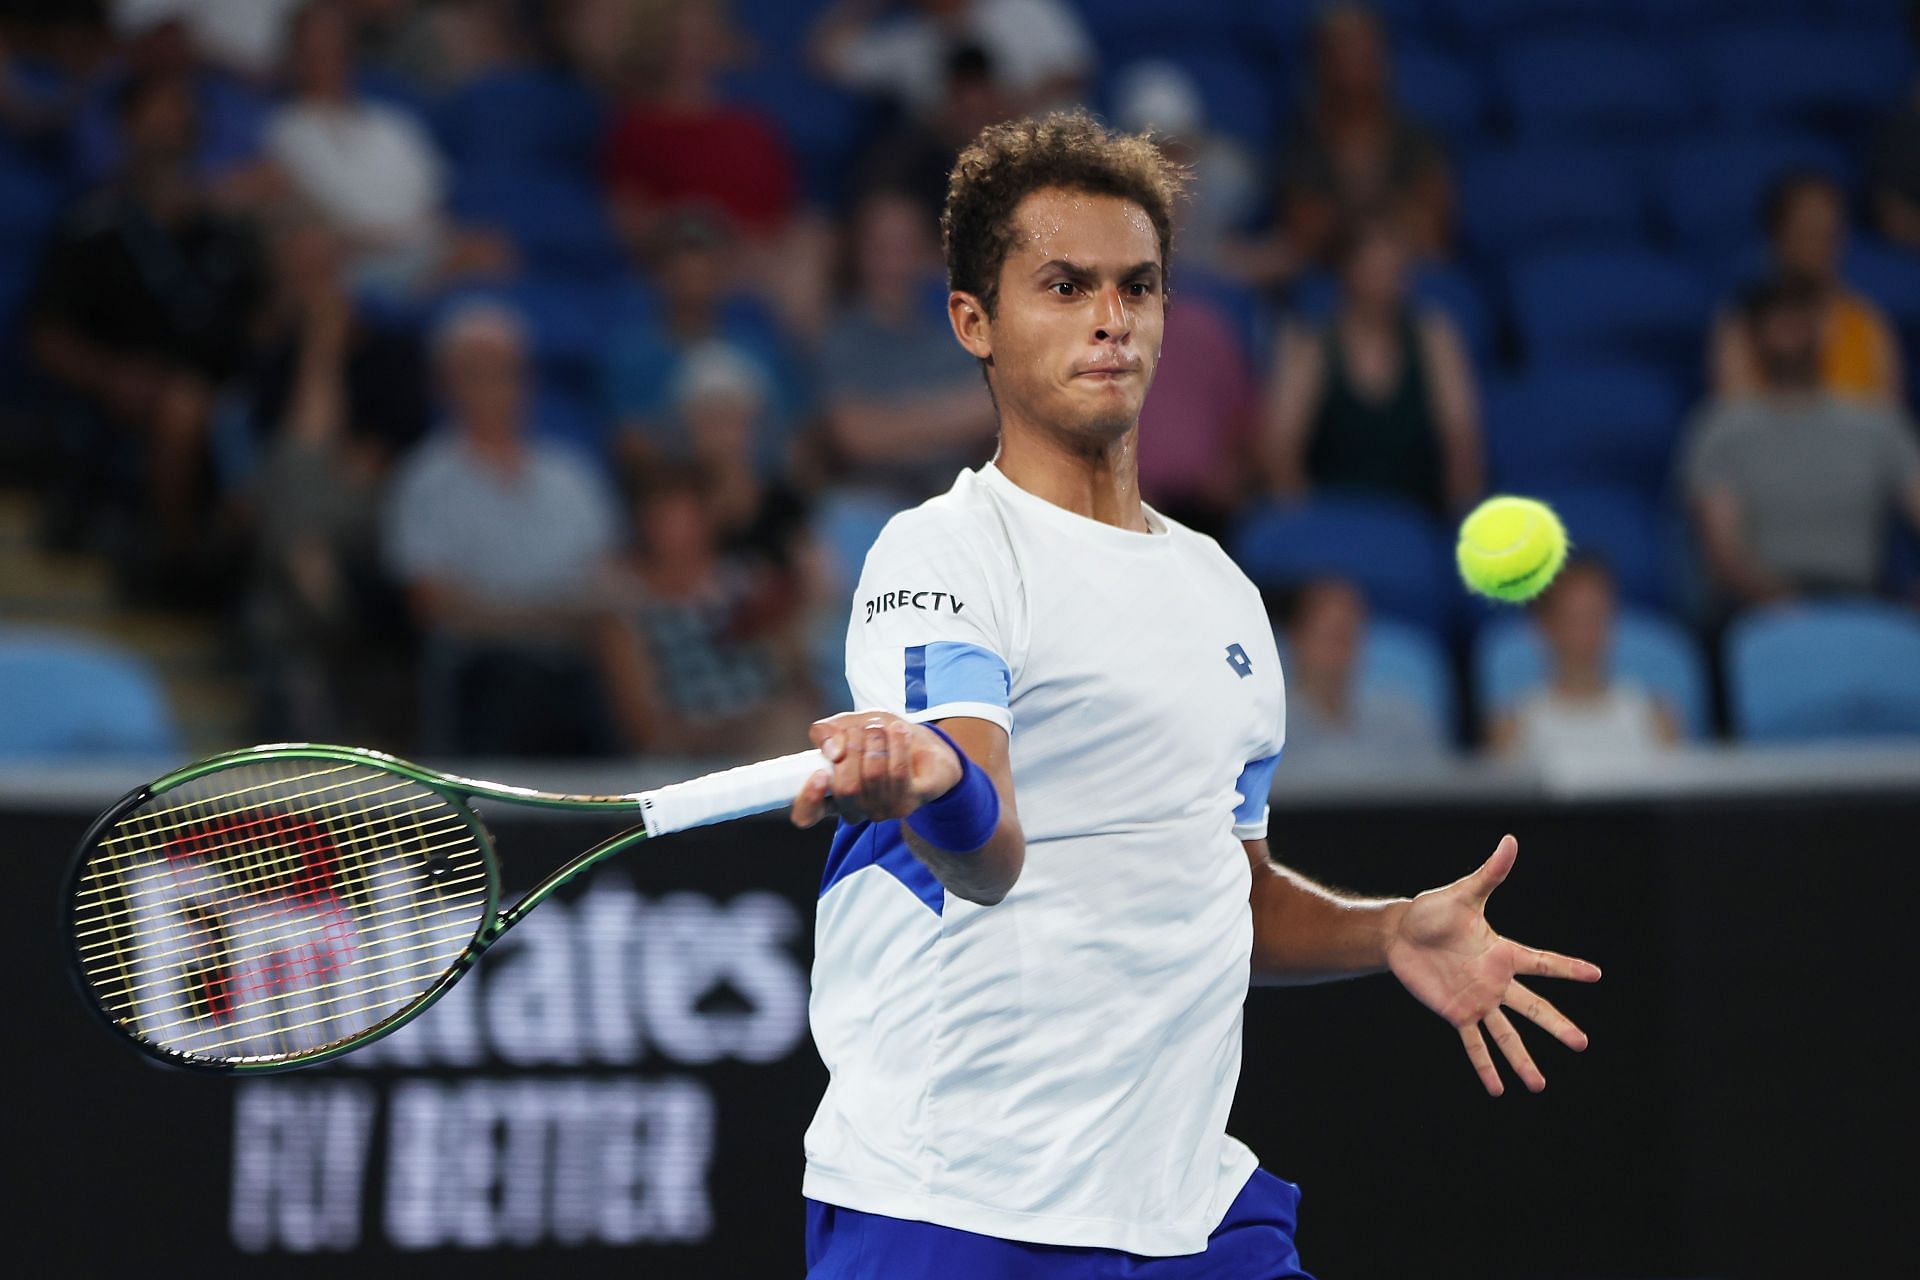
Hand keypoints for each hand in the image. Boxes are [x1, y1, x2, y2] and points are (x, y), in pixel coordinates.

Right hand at [789, 711, 963, 827]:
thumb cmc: (875, 737)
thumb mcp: (845, 725)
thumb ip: (826, 732)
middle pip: (846, 788)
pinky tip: (900, 731)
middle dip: (854, 748)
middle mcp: (853, 810)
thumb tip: (832, 751)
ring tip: (881, 727)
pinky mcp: (908, 804)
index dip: (809, 798)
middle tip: (864, 729)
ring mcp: (881, 811)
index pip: (807, 814)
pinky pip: (899, 773)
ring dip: (877, 741)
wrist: (918, 740)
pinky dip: (898, 744)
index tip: (819, 773)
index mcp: (829, 795)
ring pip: (874, 776)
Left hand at [1384, 834, 1600, 1096]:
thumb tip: (1510, 840)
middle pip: (1533, 1007)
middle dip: (1556, 1025)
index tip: (1596, 974)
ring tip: (1539, 1085)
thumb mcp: (1462, 893)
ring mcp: (1477, 1000)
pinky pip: (1473, 1043)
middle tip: (1582, 1044)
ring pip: (1507, 1034)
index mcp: (1502, 952)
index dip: (1567, 968)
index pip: (1542, 962)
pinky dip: (1484, 1065)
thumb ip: (1489, 873)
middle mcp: (1495, 980)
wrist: (1400, 934)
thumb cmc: (1433, 911)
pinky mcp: (1456, 1012)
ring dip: (1523, 1060)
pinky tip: (1497, 1089)